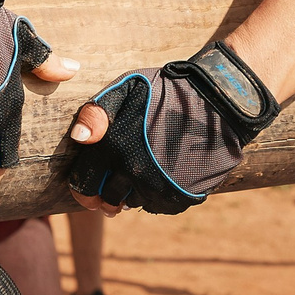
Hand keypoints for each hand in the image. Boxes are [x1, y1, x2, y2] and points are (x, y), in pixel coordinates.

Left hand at [64, 41, 279, 215]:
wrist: (217, 102)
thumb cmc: (167, 92)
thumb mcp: (126, 89)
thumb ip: (96, 112)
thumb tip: (78, 138)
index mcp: (113, 147)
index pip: (83, 183)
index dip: (81, 188)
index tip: (86, 188)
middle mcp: (132, 172)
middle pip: (107, 200)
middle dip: (104, 198)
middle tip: (108, 194)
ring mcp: (157, 187)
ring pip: (133, 203)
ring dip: (132, 194)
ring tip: (139, 179)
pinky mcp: (179, 197)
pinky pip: (158, 205)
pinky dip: (157, 196)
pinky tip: (162, 178)